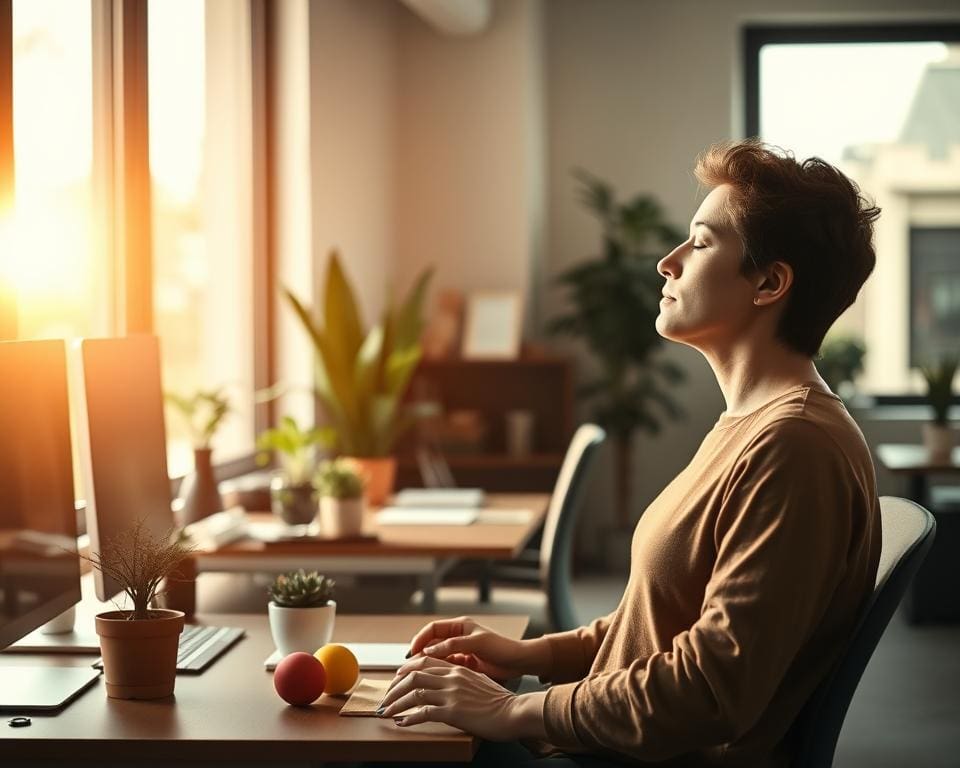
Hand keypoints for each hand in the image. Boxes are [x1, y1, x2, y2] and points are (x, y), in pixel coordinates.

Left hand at [379, 654, 545, 740]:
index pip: (423, 662)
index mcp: (457, 668)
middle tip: (387, 697)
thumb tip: (448, 685)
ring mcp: (451, 694)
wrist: (514, 711)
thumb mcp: (479, 681)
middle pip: (413, 675)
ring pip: (414, 693)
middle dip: (395, 687)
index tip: (396, 679)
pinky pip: (422, 713)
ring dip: (396, 703)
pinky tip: (401, 723)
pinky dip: (408, 718)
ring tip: (387, 711)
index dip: (406, 670)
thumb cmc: (500, 701)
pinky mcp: (452, 712)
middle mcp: (451, 677)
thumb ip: (461, 679)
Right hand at [407, 616, 548, 680]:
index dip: (420, 639)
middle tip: (408, 667)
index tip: (411, 651)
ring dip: (426, 665)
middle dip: (419, 653)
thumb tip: (429, 650)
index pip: (432, 629)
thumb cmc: (501, 648)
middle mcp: (458, 636)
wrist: (519, 663)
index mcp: (460, 625)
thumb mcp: (477, 643)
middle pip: (432, 643)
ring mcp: (461, 651)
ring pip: (437, 657)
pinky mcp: (464, 665)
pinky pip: (445, 667)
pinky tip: (430, 681)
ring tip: (415, 676)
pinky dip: (437, 672)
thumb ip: (453, 645)